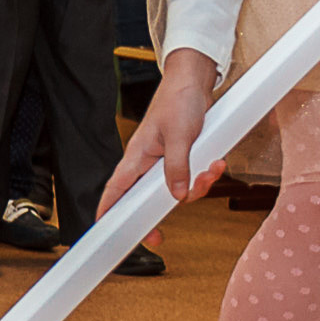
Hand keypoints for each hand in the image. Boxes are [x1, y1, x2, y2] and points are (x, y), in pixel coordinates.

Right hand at [99, 48, 225, 240]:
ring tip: (212, 171)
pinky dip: (205, 175)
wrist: (194, 82)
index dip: (107, 210)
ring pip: (174, 189)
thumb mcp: (180, 136)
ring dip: (196, 187)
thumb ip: (178, 167)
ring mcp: (165, 161)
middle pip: (145, 199)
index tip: (103, 231)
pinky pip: (191, 177)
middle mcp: (147, 163)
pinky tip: (216, 164)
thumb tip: (177, 196)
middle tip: (159, 239)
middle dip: (157, 216)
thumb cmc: (178, 101)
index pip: (115, 189)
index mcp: (136, 157)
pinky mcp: (182, 157)